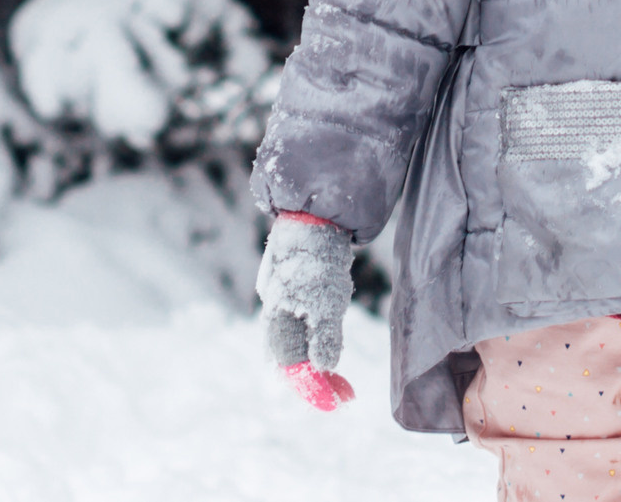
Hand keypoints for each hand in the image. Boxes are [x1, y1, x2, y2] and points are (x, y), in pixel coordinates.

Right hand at [257, 212, 356, 410]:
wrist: (312, 217)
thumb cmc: (318, 259)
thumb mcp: (326, 300)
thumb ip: (324, 335)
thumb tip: (323, 368)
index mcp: (278, 322)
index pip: (292, 369)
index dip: (313, 390)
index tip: (337, 403)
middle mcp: (276, 315)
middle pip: (291, 361)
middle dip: (316, 382)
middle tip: (345, 394)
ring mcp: (283, 302)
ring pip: (295, 345)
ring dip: (317, 364)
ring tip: (340, 377)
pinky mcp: (293, 291)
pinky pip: (300, 327)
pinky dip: (315, 342)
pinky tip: (329, 343)